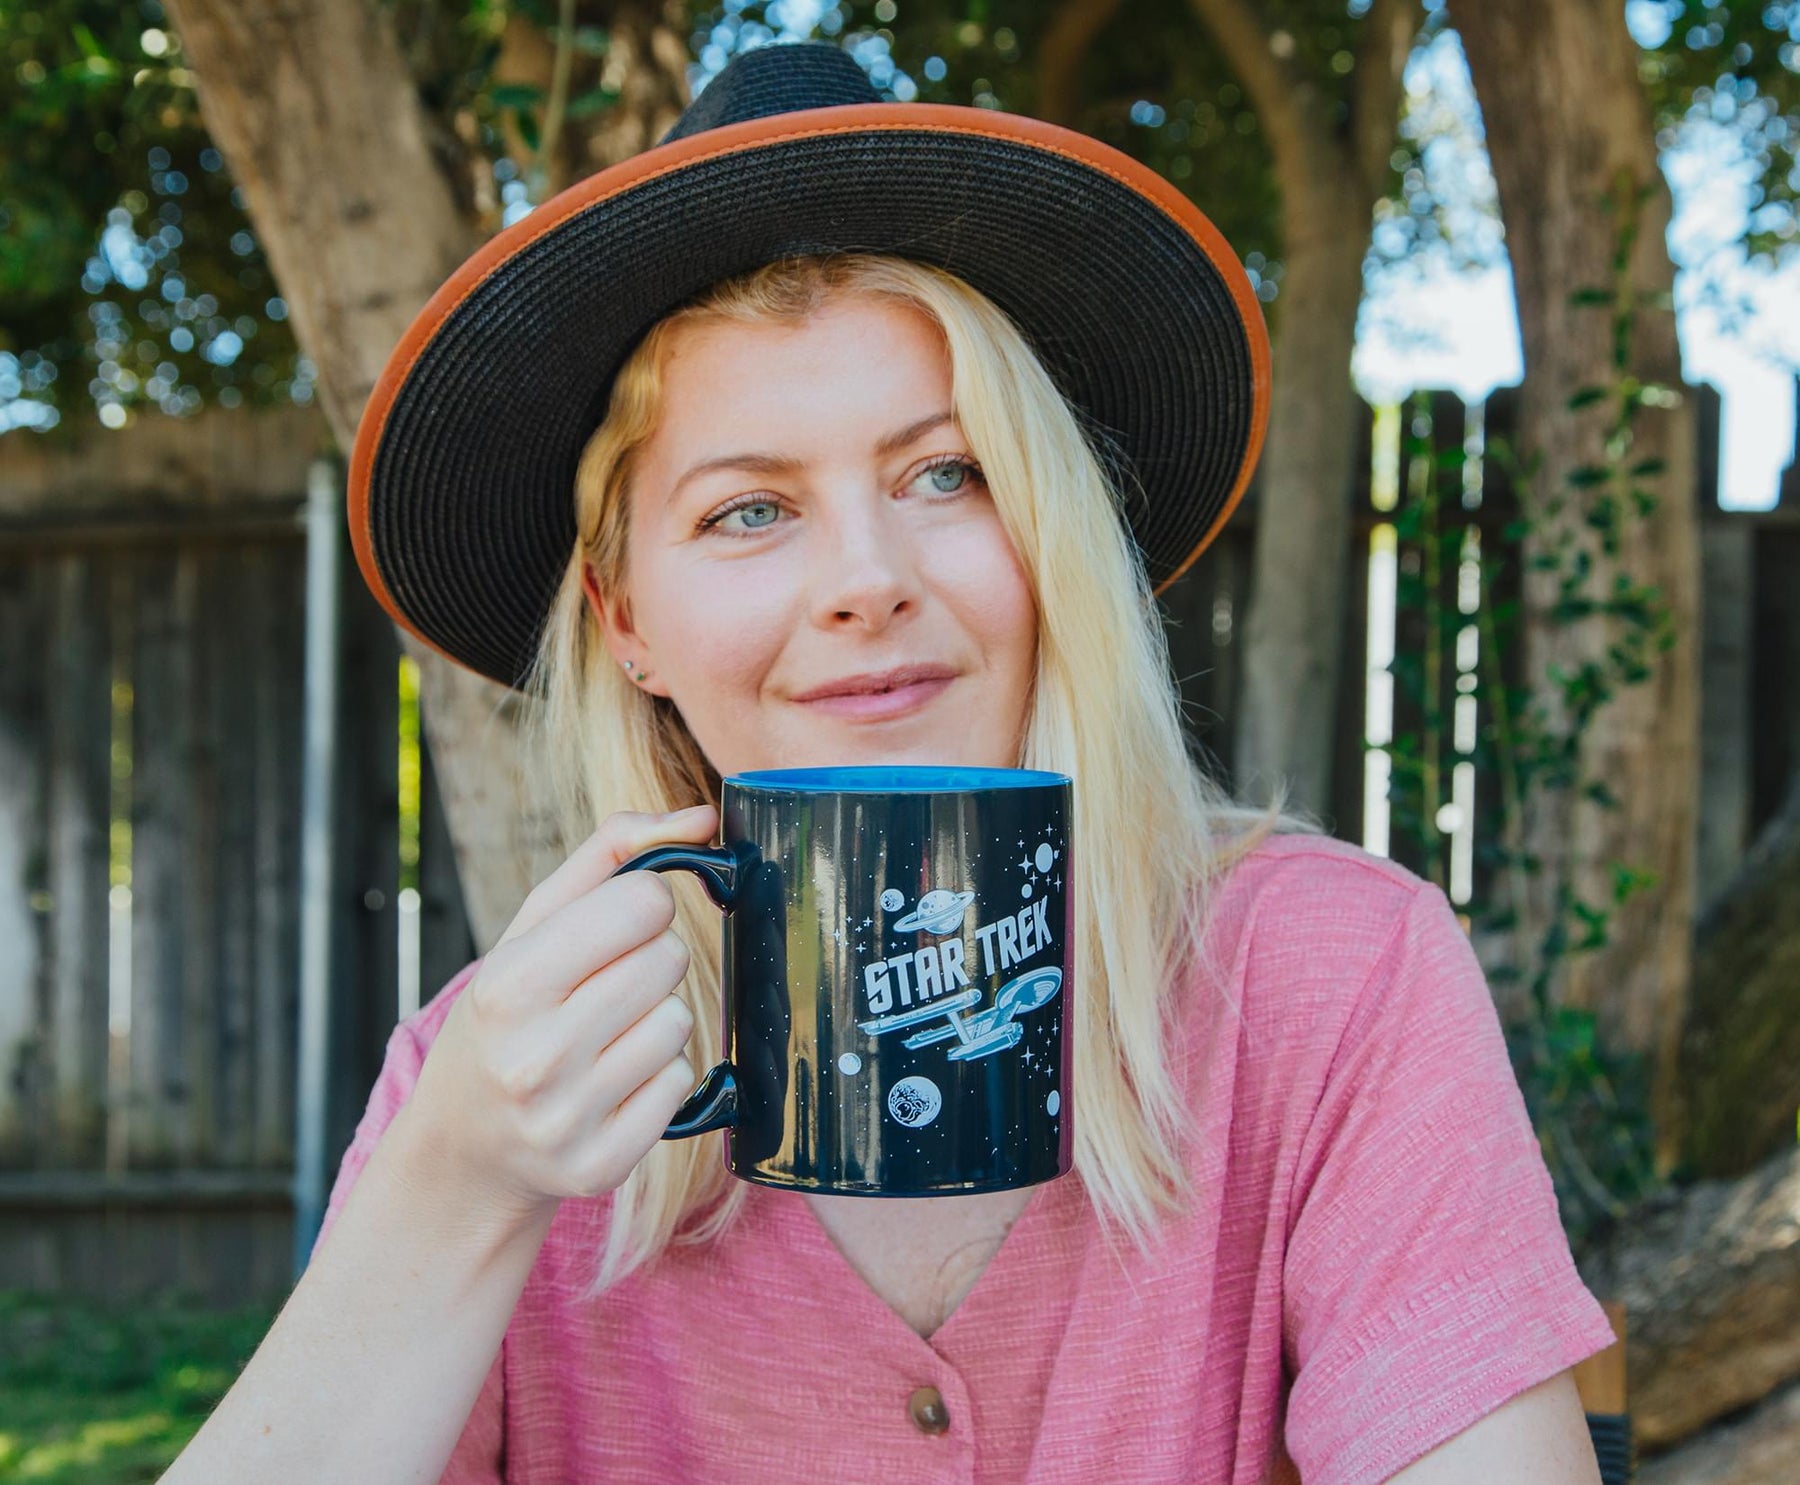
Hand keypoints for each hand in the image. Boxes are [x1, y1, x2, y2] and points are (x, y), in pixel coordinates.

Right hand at [401, 805, 719, 1225]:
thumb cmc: (508, 1014)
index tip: (614, 925)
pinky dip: (659, 1076)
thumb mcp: (531, 926)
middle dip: (648, 960)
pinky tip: (612, 1082)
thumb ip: (611, 854)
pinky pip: (681, 1083)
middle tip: (602, 987)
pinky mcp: (600, 1166)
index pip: (643, 902)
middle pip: (668, 959)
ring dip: (655, 1019)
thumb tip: (700, 818)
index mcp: (509, 983)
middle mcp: (534, 1057)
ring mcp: (567, 1119)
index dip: (642, 904)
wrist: (464, 1145)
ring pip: (679, 1023)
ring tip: (602, 1036)